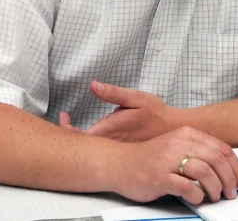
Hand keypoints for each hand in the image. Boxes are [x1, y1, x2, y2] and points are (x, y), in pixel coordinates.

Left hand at [58, 81, 176, 141]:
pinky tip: (89, 135)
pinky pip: (101, 152)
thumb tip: (93, 85)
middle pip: (81, 146)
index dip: (66, 129)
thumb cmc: (156, 112)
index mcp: (111, 129)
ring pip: (91, 150)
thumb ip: (113, 93)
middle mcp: (111, 143)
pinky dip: (90, 144)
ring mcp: (117, 150)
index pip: (79, 137)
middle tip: (64, 120)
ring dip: (78, 140)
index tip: (63, 116)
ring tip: (70, 126)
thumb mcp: (135, 97)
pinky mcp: (123, 152)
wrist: (174, 129)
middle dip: (68, 134)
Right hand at [116, 126, 237, 204]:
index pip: (222, 148)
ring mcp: (168, 159)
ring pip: (205, 172)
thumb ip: (198, 151)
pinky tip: (197, 198)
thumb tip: (225, 168)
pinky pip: (186, 187)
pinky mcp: (159, 176)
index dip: (237, 167)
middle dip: (230, 179)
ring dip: (215, 188)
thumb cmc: (149, 157)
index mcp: (186, 134)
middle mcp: (179, 143)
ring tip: (215, 196)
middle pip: (217, 159)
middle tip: (232, 192)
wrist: (118, 162)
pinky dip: (197, 195)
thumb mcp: (176, 146)